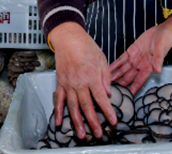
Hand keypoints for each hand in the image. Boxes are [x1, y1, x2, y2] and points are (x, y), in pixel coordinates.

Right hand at [50, 22, 116, 139]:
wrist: (68, 39)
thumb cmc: (86, 47)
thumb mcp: (102, 59)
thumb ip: (106, 77)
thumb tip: (108, 93)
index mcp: (92, 77)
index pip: (101, 98)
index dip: (107, 111)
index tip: (112, 121)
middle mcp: (79, 82)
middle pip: (87, 106)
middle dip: (93, 122)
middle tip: (97, 134)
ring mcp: (68, 84)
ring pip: (73, 106)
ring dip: (77, 121)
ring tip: (80, 134)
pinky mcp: (60, 83)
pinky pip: (59, 100)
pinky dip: (58, 112)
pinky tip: (59, 122)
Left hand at [110, 16, 171, 94]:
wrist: (164, 30)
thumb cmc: (166, 40)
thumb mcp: (162, 50)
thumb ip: (158, 60)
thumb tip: (158, 71)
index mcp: (149, 67)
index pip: (138, 82)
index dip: (132, 90)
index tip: (125, 98)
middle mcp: (140, 65)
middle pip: (128, 78)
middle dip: (120, 85)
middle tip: (111, 92)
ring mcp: (135, 58)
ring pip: (123, 70)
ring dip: (115, 76)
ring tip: (105, 82)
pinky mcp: (131, 51)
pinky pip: (121, 59)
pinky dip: (115, 64)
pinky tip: (107, 69)